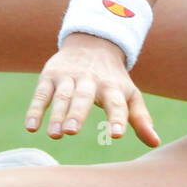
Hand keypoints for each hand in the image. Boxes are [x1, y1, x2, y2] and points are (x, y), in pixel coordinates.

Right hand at [24, 32, 159, 145]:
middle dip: (77, 113)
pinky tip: (31, 128)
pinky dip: (35, 110)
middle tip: (73, 132)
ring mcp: (69, 77)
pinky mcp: (50, 76)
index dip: (117, 118)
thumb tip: (155, 143)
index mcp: (112, 87)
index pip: (116, 104)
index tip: (116, 134)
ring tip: (55, 135)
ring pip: (62, 96)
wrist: (93, 42)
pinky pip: (41, 94)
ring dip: (57, 114)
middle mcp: (90, 81)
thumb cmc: (113, 79)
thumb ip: (140, 119)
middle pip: (83, 97)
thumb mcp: (130, 95)